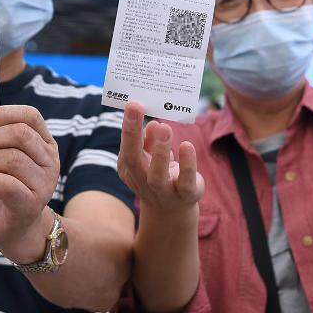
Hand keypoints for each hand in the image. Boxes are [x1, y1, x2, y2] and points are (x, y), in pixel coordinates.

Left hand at [0, 106, 59, 263]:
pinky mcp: (30, 205)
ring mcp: (44, 184)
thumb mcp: (5, 156)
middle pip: (20, 134)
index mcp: (45, 144)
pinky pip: (6, 184)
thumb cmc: (6, 187)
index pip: (30, 116)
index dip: (3, 114)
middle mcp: (50, 161)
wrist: (16, 229)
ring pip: (12, 159)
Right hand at [116, 101, 202, 216]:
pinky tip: (186, 146)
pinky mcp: (185, 194)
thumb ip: (150, 140)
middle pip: (134, 159)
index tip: (133, 103)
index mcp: (129, 167)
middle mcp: (141, 180)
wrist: (172, 208)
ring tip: (164, 127)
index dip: (128, 126)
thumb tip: (154, 124)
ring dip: (159, 151)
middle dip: (133, 133)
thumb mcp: (151, 155)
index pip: (126, 146)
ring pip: (157, 174)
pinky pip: (185, 182)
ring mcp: (162, 190)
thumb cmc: (158, 172)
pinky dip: (187, 164)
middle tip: (137, 107)